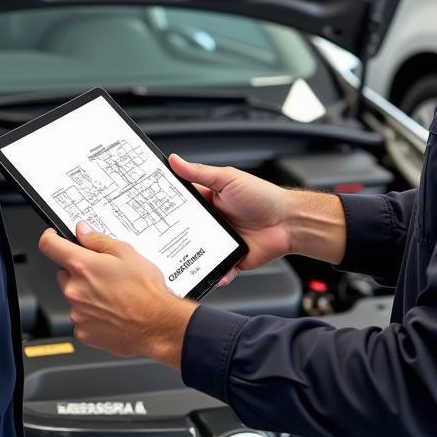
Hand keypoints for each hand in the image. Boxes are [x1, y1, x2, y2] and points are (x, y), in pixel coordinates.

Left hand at [38, 223, 196, 366]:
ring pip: (74, 296)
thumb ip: (99, 240)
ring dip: (86, 293)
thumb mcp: (127, 253)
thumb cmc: (146, 292)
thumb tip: (83, 231)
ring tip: (113, 295)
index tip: (54, 237)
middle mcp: (74, 290)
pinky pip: (81, 317)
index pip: (50, 246)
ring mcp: (77, 313)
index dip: (50, 237)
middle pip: (64, 273)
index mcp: (83, 266)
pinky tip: (112, 311)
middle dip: (78, 271)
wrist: (157, 325)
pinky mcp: (82, 332)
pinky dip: (92, 313)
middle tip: (103, 273)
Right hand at [168, 154, 293, 283]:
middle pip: (184, 232)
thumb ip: (200, 173)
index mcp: (208, 201)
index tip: (148, 210)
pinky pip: (217, 271)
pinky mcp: (230, 260)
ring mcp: (220, 242)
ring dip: (190, 259)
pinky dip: (214, 275)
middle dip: (172, 237)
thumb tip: (175, 160)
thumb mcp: (228, 179)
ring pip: (196, 255)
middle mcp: (211, 222)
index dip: (165, 207)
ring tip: (181, 261)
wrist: (289, 222)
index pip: (180, 204)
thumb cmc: (263, 197)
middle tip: (158, 241)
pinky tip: (213, 274)